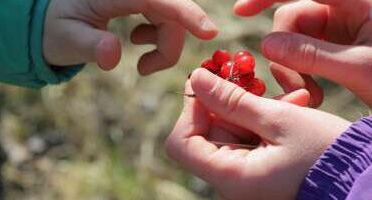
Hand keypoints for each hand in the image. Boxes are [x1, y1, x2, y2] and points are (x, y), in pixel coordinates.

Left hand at [42, 0, 217, 74]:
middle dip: (169, 43)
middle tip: (144, 70)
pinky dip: (160, 35)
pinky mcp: (140, 0)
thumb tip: (112, 56)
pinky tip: (138, 41)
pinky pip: (165, 15)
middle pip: (170, 10)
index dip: (186, 13)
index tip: (209, 32)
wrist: (50, 23)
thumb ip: (91, 46)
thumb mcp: (66, 40)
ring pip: (171, 15)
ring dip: (165, 43)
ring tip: (140, 64)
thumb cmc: (55, 30)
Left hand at [165, 68, 350, 199]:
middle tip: (256, 81)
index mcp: (230, 177)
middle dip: (229, 103)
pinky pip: (249, 138)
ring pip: (230, 132)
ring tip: (290, 99)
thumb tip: (195, 79)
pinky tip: (291, 108)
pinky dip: (263, 120)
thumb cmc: (326, 155)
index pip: (181, 143)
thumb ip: (232, 100)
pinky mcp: (260, 169)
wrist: (364, 182)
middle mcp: (231, 181)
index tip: (213, 86)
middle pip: (205, 134)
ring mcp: (245, 176)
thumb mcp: (280, 120)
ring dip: (253, 108)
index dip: (191, 111)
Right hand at [261, 0, 371, 106]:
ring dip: (292, 71)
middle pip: (291, 20)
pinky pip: (301, 55)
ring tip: (312, 99)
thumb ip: (312, 55)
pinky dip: (300, 75)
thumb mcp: (357, 69)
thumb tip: (265, 46)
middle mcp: (344, 10)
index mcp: (355, 2)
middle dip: (285, 55)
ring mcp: (339, 28)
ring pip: (291, 41)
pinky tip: (314, 95)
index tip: (240, 11)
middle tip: (295, 90)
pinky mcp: (335, 47)